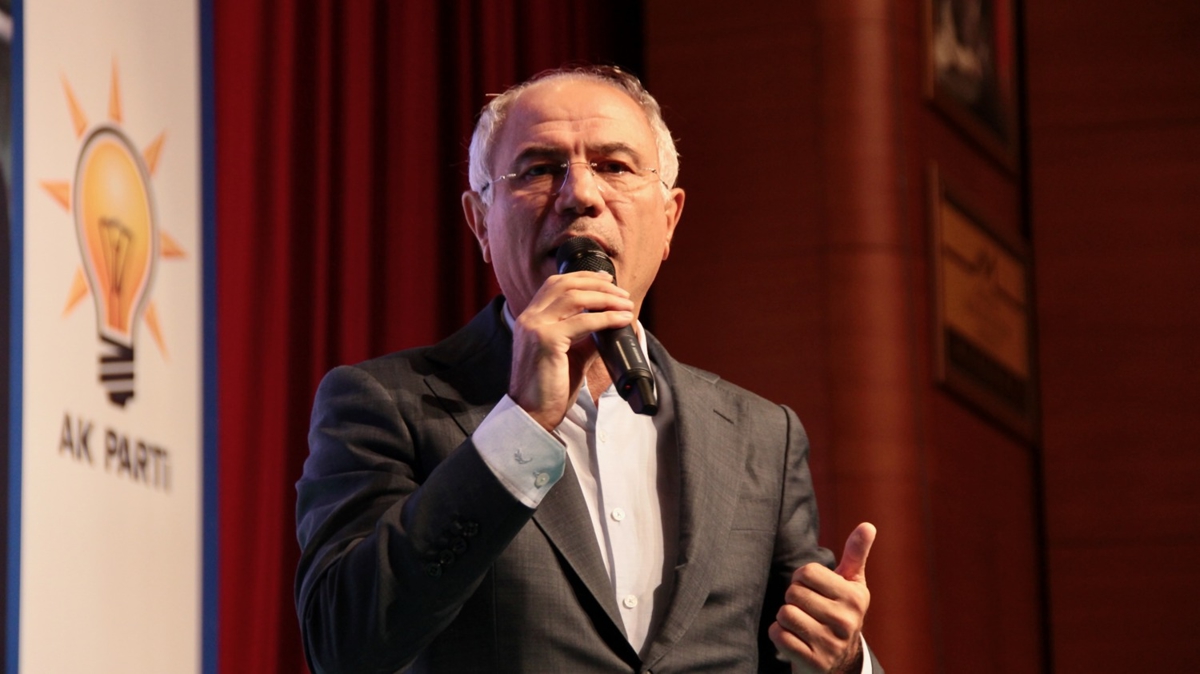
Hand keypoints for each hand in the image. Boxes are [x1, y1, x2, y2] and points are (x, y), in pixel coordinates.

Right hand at [508, 271, 633, 429]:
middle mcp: (529, 318)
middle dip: (598, 284)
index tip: (607, 279)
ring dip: (605, 298)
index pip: (555, 284)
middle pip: (566, 284)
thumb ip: (585, 337)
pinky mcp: (546, 341)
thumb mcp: (570, 356)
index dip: (583, 277)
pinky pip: (582, 322)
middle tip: (622, 292)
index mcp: (530, 318)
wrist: (531, 414)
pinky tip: (622, 319)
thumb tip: (610, 324)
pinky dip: (606, 318)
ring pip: (575, 298)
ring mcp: (535, 327)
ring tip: (626, 304)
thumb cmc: (548, 388)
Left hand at [769, 522, 875, 673]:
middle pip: (793, 593)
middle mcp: (846, 622)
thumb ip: (856, 553)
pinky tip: (795, 638)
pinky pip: (779, 636)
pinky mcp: (814, 662)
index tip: (813, 589)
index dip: (802, 578)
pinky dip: (779, 634)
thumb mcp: (852, 583)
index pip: (807, 573)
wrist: (841, 660)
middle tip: (808, 608)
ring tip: (802, 623)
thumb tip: (868, 525)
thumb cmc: (841, 610)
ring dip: (785, 617)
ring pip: (785, 614)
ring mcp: (831, 644)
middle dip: (794, 598)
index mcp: (855, 597)